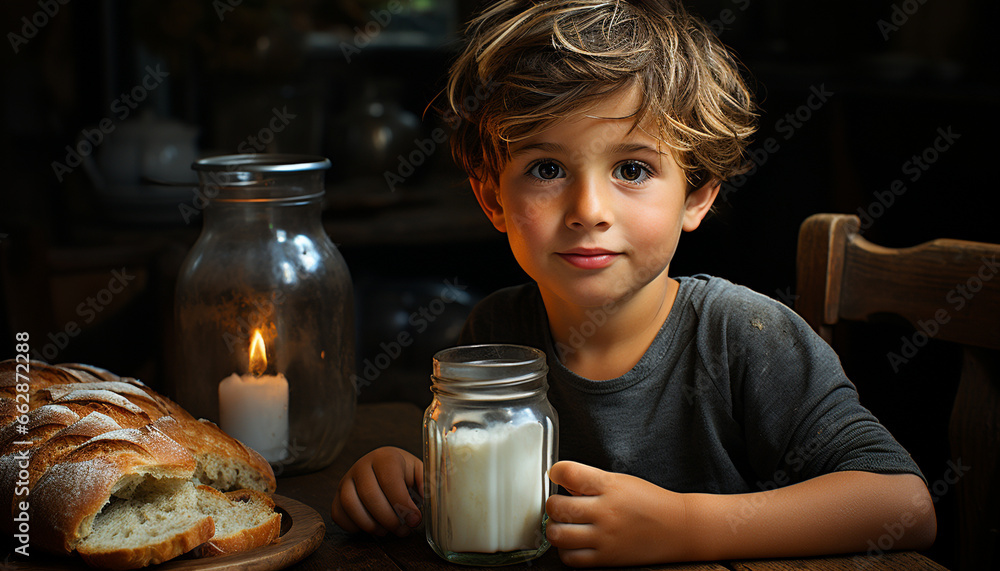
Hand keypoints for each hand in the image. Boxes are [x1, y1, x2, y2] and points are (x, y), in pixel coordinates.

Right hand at [331, 446, 423, 537]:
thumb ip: (429, 482)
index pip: (390, 480)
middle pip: (369, 495)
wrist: (384, 468)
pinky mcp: (337, 495)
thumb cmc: (403, 473)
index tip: (415, 519)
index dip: (402, 504)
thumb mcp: (420, 472)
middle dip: (389, 519)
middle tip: (403, 529)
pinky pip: (338, 514)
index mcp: (385, 457)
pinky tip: (371, 526)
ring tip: (387, 530)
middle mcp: (362, 466)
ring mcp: (346, 480)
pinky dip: (353, 526)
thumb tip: (430, 495)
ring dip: (371, 525)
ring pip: (350, 505)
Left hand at [545, 461, 689, 566]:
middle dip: (552, 504)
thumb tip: (563, 482)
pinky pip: (571, 558)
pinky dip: (565, 551)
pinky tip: (573, 542)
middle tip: (560, 504)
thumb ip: (592, 481)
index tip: (557, 475)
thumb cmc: (650, 502)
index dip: (556, 472)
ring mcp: (605, 537)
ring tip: (564, 524)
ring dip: (555, 528)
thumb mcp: (621, 481)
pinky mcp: (607, 558)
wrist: (679, 528)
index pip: (568, 472)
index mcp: (609, 486)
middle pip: (556, 506)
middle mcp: (605, 511)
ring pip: (558, 534)